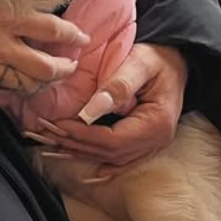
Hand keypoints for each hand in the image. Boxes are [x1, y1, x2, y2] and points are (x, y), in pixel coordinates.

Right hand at [0, 8, 89, 109]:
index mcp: (8, 15)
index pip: (54, 29)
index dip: (73, 35)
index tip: (81, 37)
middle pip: (44, 66)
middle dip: (62, 69)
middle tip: (69, 65)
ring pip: (22, 86)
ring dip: (37, 85)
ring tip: (44, 79)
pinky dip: (3, 98)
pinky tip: (9, 93)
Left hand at [34, 43, 188, 174]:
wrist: (175, 62)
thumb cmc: (158, 59)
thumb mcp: (141, 62)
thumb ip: (119, 85)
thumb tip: (91, 110)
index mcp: (157, 124)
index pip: (113, 140)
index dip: (83, 135)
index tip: (58, 125)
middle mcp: (156, 141)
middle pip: (109, 153)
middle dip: (75, 144)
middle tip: (45, 133)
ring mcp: (151, 146)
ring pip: (110, 159)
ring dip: (79, 153)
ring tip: (51, 144)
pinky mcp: (143, 144)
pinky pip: (118, 160)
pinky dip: (95, 160)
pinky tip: (76, 160)